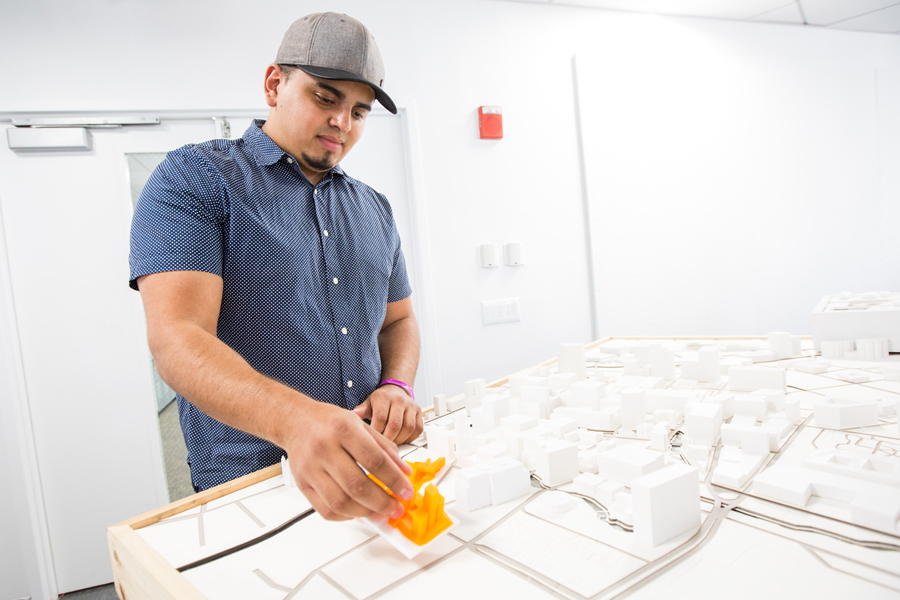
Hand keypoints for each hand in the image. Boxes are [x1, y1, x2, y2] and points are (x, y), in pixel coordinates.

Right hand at [287, 400, 413, 520]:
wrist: (296, 421)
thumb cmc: (329, 422)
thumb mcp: (361, 425)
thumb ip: (385, 448)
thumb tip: (405, 472)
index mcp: (343, 429)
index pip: (374, 460)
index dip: (394, 480)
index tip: (407, 492)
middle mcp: (324, 448)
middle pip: (357, 485)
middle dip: (382, 502)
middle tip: (396, 508)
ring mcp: (311, 469)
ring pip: (340, 502)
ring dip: (365, 513)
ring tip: (380, 513)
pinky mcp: (303, 484)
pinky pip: (326, 510)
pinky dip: (346, 516)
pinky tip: (359, 512)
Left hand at [353, 384, 422, 444]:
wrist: (396, 390)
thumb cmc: (380, 400)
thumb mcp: (368, 403)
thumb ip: (361, 410)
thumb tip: (353, 416)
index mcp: (384, 397)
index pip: (381, 417)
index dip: (376, 432)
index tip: (371, 441)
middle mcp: (399, 400)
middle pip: (395, 424)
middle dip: (388, 439)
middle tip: (381, 447)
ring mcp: (411, 406)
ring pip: (408, 428)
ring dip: (399, 440)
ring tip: (391, 444)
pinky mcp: (419, 412)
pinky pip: (418, 429)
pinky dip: (410, 438)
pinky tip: (401, 440)